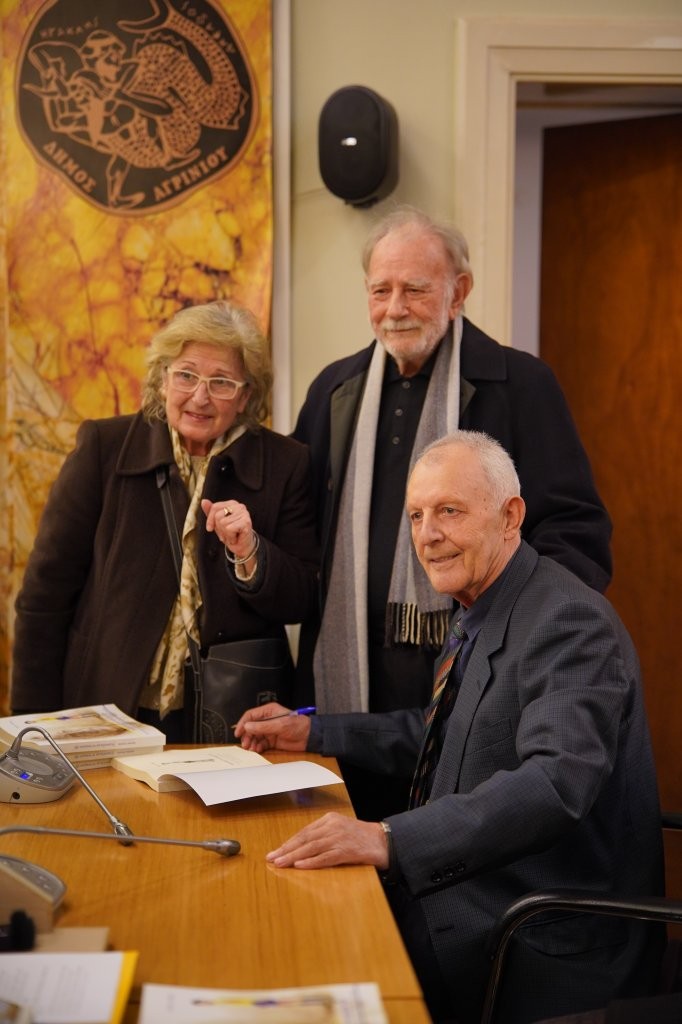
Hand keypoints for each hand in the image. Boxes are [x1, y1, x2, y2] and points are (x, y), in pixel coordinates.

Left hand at [201, 498, 255, 561]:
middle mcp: (239, 506)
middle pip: (218, 516)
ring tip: (232, 535)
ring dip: (225, 534)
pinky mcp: (246, 522)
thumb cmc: (230, 533)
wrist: (242, 546)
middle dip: (219, 528)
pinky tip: (235, 538)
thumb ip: (211, 512)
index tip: (210, 529)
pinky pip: (229, 529)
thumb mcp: (217, 522)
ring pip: (223, 523)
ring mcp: (244, 514)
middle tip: (226, 533)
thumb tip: (204, 501)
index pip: (215, 507)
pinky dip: (230, 537)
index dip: (210, 520)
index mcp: (232, 503)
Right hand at [233, 702, 311, 753]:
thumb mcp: (280, 724)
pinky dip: (258, 747)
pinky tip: (257, 750)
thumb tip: (247, 726)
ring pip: (255, 736)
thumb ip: (263, 726)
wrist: (309, 737)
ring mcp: (269, 731)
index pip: (251, 715)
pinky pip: (261, 744)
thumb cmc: (298, 725)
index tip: (238, 732)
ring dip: (251, 742)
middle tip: (245, 744)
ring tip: (251, 748)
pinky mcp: (272, 741)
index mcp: (268, 711)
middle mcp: (267, 720)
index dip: (243, 723)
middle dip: (247, 735)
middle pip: (251, 727)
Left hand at [266, 813, 389, 869]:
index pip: (305, 832)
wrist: (384, 842)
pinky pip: (325, 857)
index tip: (276, 851)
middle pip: (305, 839)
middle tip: (272, 858)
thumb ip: (324, 835)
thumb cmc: (361, 838)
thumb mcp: (341, 830)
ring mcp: (339, 838)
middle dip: (286, 849)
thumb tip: (302, 849)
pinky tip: (299, 865)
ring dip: (293, 856)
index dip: (289, 842)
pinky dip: (311, 862)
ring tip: (280, 863)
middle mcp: (333, 826)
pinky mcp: (346, 850)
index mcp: (330, 820)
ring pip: (311, 848)